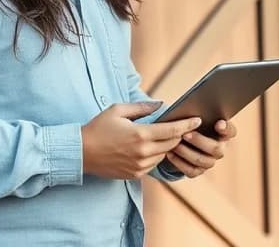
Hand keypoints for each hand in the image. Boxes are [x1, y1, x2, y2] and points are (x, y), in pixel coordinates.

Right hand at [82, 102, 200, 179]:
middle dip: (179, 134)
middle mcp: (142, 152)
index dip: (187, 125)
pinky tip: (149, 147)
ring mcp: (139, 166)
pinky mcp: (134, 174)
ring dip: (166, 146)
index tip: (197, 120)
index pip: (172, 131)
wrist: (81, 152)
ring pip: (164, 155)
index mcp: (140, 135)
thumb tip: (161, 104)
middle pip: (172, 143)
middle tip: (182, 126)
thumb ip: (142, 107)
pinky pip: (153, 165)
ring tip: (164, 136)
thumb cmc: (98, 128)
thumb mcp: (118, 110)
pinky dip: (155, 155)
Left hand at [166, 120, 237, 177]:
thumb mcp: (195, 116)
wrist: (181, 138)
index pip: (231, 131)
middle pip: (216, 149)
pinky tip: (170, 153)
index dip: (226, 129)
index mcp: (223, 133)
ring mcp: (210, 161)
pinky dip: (179, 162)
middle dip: (200, 141)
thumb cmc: (190, 123)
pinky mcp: (198, 171)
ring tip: (174, 143)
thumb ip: (198, 114)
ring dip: (187, 152)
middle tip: (185, 134)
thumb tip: (192, 110)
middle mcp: (220, 149)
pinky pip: (191, 170)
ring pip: (202, 161)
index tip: (218, 123)